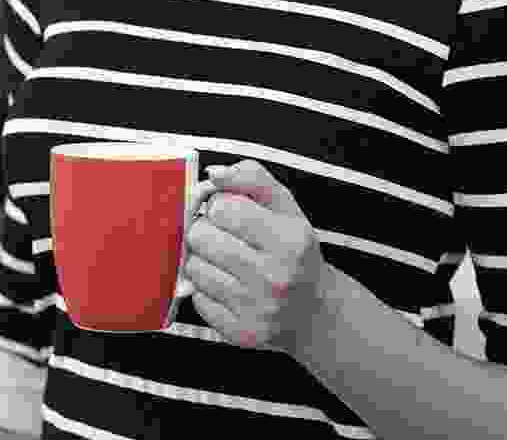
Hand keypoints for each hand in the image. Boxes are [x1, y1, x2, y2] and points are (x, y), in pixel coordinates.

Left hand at [184, 160, 327, 350]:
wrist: (313, 313)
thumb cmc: (294, 253)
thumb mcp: (287, 208)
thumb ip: (253, 179)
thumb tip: (214, 174)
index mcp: (289, 240)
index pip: (223, 207)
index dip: (219, 205)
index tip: (229, 213)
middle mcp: (275, 276)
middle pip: (201, 236)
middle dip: (205, 230)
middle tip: (223, 237)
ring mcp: (256, 308)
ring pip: (193, 268)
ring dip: (202, 260)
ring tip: (225, 262)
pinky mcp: (239, 332)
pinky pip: (196, 299)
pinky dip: (206, 290)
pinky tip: (228, 287)